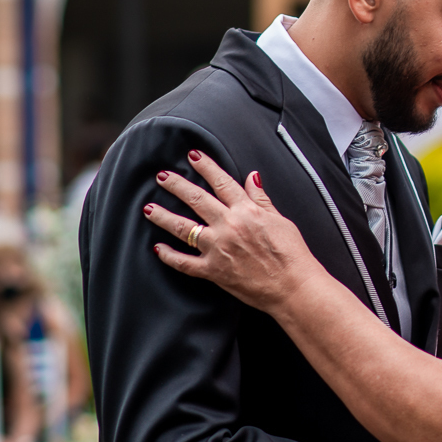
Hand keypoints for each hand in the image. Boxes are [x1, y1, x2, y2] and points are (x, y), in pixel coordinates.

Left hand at [144, 150, 329, 313]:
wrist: (293, 286)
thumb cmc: (292, 254)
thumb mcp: (280, 220)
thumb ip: (262, 199)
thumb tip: (252, 177)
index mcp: (247, 211)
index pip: (222, 182)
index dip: (206, 166)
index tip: (192, 156)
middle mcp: (228, 226)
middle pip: (196, 199)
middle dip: (177, 185)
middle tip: (161, 176)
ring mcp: (218, 248)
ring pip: (183, 228)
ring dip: (163, 216)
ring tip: (148, 208)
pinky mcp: (213, 271)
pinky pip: (184, 262)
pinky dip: (169, 255)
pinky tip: (158, 248)